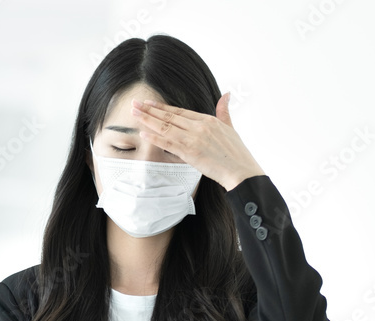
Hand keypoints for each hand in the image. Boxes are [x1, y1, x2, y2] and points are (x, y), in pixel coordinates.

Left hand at [130, 93, 265, 191]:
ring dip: (148, 120)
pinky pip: (168, 143)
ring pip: (165, 127)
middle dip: (150, 110)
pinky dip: (154, 138)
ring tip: (134, 114)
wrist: (240, 171)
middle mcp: (199, 127)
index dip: (162, 107)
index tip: (149, 103)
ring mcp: (193, 139)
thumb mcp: (230, 127)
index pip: (179, 111)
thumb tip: (226, 94)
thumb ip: (224, 111)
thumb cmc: (236, 153)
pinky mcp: (190, 152)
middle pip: (169, 116)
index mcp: (207, 120)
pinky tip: (143, 133)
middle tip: (134, 104)